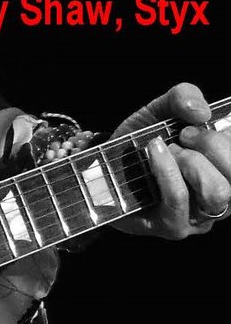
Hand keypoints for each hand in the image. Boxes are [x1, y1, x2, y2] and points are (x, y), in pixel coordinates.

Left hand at [111, 82, 230, 238]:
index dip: (224, 136)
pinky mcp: (174, 226)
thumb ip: (184, 97)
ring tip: (165, 149)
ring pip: (216, 191)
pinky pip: (180, 199)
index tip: (196, 124)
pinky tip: (153, 154)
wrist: (104, 164)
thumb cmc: (141, 139)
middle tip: (183, 135)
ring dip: (190, 161)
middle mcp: (220, 196)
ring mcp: (200, 216)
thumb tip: (201, 112)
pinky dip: (166, 170)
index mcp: (224, 168)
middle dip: (210, 145)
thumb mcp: (161, 109)